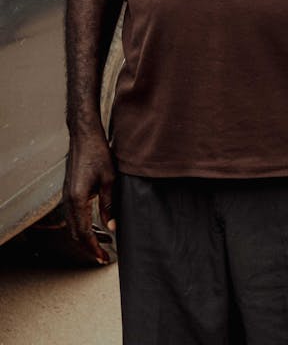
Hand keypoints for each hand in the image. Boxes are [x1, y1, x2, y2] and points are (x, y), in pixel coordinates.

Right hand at [63, 128, 115, 263]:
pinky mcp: (70, 192)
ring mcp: (67, 196)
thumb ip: (109, 205)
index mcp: (77, 200)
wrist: (84, 136)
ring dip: (88, 236)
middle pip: (76, 233)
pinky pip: (75, 215)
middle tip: (103, 257)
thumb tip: (112, 227)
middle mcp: (68, 201)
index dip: (93, 248)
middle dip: (89, 247)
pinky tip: (100, 225)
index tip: (103, 258)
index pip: (84, 233)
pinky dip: (85, 224)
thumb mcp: (109, 179)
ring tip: (106, 243)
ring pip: (74, 226)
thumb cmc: (98, 153)